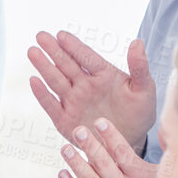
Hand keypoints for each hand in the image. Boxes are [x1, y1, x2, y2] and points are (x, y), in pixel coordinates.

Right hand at [28, 31, 155, 151]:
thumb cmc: (139, 114)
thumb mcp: (145, 89)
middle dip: (53, 50)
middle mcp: (85, 85)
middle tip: (41, 36)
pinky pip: (51, 105)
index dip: (74, 46)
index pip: (86, 57)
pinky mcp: (65, 120)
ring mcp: (74, 102)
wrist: (128, 143)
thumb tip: (137, 42)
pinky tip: (34, 81)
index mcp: (103, 75)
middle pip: (66, 64)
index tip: (61, 35)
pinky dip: (43, 94)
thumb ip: (139, 67)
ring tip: (33, 52)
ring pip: (56, 80)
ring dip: (44, 67)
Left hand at [59, 120, 172, 177]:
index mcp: (138, 176)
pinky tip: (63, 173)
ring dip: (75, 162)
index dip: (110, 135)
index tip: (99, 122)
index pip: (121, 152)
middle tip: (77, 130)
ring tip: (65, 148)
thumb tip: (166, 127)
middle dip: (88, 145)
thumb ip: (162, 152)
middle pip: (102, 163)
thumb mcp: (164, 174)